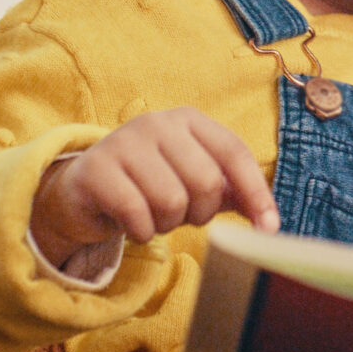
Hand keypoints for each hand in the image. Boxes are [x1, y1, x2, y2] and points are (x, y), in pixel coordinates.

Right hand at [30, 108, 279, 261]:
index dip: (256, 192)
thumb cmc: (148, 185)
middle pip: (205, 182)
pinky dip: (141, 232)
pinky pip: (137, 214)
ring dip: (167, 224)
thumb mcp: (191, 181)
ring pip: (172, 201)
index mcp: (189, 120)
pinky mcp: (96, 168)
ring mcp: (124, 141)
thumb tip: (268, 219)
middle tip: (181, 216)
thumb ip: (230, 191)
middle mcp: (158, 122)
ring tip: (153, 217)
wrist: (84, 191)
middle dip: (200, 213)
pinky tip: (132, 225)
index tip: (268, 229)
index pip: (234, 152)